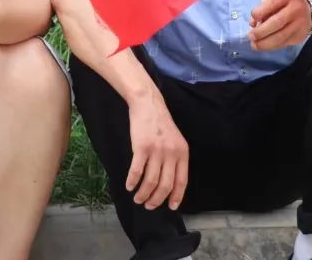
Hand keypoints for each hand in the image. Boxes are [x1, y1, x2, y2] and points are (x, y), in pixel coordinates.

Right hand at [125, 91, 189, 210]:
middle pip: (165, 185)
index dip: (176, 196)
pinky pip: (136, 171)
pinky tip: (129, 186)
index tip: (171, 207)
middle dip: (156, 200)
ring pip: (151, 181)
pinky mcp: (142, 148)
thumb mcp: (175, 140)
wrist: (148, 104)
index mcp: (182, 153)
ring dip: (143, 194)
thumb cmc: (160, 123)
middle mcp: (171, 154)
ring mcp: (157, 151)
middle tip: (149, 206)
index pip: (181, 181)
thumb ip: (175, 159)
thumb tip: (170, 183)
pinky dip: (132, 181)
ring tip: (138, 199)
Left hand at [246, 0, 311, 50]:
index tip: (252, 20)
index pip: (271, 3)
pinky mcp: (300, 36)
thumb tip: (253, 24)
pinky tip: (263, 46)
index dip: (259, 13)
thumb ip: (264, 9)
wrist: (309, 11)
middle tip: (250, 36)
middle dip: (260, 31)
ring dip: (264, 43)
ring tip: (254, 45)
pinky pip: (283, 43)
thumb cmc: (286, 4)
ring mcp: (299, 24)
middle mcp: (296, 9)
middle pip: (277, 22)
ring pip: (280, 37)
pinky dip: (271, 46)